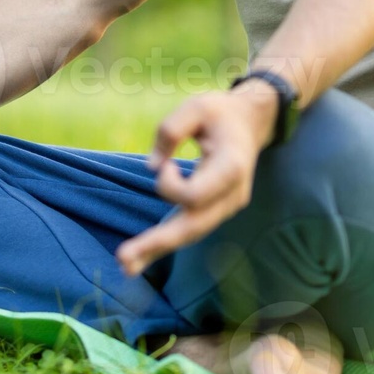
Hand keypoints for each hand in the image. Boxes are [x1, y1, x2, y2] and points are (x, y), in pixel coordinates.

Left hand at [115, 83, 276, 276]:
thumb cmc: (220, 113)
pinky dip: (166, 242)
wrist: (251, 123)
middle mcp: (232, 195)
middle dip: (157, 243)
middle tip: (122, 260)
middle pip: (193, 227)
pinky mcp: (215, 209)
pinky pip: (190, 228)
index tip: (165, 163)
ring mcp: (226, 206)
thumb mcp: (196, 106)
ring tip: (126, 267)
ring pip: (191, 234)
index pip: (194, 196)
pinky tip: (141, 257)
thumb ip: (171, 129)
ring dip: (157, 250)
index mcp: (231, 168)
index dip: (169, 183)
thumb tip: (151, 166)